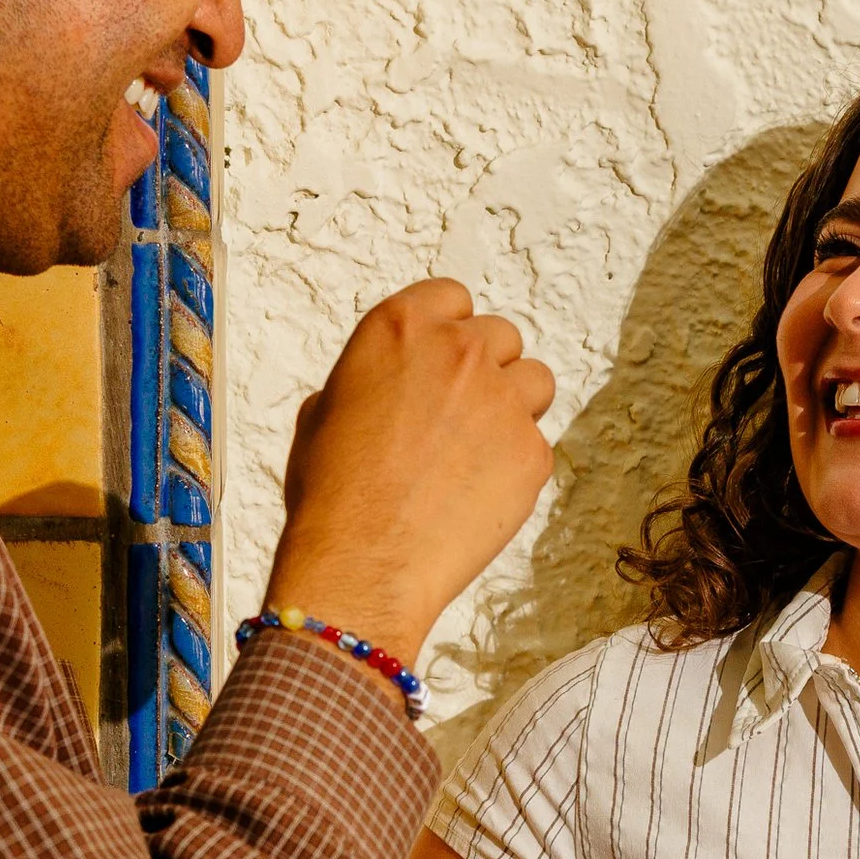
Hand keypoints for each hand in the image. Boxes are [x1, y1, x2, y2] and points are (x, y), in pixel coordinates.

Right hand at [269, 279, 554, 658]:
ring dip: (515, 406)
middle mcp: (459, 350)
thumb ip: (371, 379)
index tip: (443, 361)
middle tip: (460, 415)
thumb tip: (386, 387)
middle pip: (502, 336)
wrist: (362, 561)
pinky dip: (514, 466)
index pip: (453, 297)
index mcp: (401, 326)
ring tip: (479, 450)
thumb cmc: (332, 492)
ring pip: (534, 382)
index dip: (449, 330)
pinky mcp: (532, 452)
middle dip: (487, 368)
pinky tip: (476, 496)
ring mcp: (503, 399)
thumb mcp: (324, 411)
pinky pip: (535, 445)